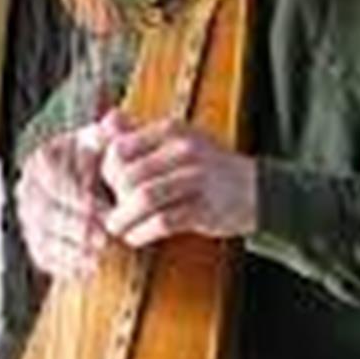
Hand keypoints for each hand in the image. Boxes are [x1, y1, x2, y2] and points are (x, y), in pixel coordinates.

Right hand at [15, 109, 128, 279]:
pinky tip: (90, 267)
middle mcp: (28, 188)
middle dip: (79, 227)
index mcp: (42, 159)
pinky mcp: (36, 242)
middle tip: (106, 238)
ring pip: (44, 237)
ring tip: (101, 254)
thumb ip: (115, 129)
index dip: (81, 198)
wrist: (96, 180)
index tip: (107, 210)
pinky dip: (66, 264)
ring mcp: (29, 218)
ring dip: (73, 248)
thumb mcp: (111, 138)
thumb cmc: (105, 157)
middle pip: (47, 212)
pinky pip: (44, 257)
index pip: (55, 180)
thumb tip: (114, 121)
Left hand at [99, 118, 256, 247]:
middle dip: (113, 200)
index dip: (106, 172)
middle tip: (113, 211)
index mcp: (171, 130)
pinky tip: (137, 237)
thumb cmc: (206, 165)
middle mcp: (183, 149)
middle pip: (129, 176)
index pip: (119, 148)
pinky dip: (142, 233)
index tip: (109, 187)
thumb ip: (138, 132)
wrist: (255, 189)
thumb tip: (104, 121)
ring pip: (143, 199)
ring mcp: (195, 178)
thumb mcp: (174, 140)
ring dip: (123, 220)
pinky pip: (163, 222)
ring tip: (118, 228)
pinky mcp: (203, 207)